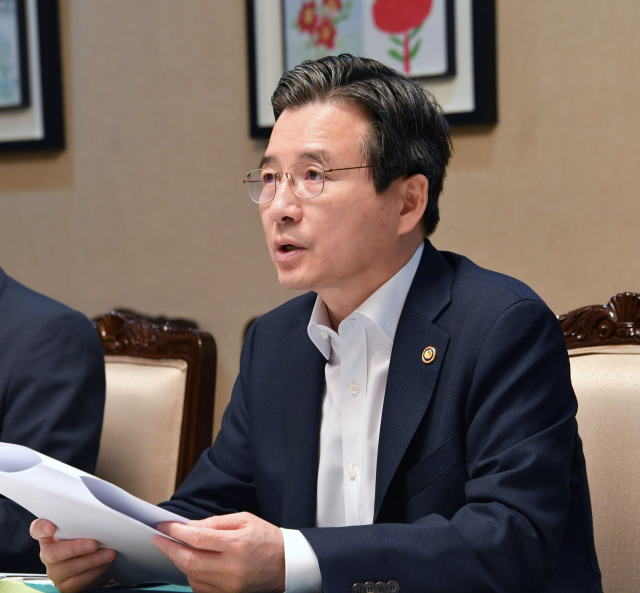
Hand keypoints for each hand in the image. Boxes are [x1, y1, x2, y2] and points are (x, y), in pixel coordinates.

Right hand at [30, 519, 115, 592]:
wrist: (91, 564)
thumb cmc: (87, 539)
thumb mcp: (83, 529)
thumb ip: (84, 523)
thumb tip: (102, 518)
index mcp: (49, 536)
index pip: (37, 529)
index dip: (42, 528)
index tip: (51, 528)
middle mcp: (48, 554)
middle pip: (55, 552)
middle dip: (77, 548)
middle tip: (94, 544)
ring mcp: (55, 571)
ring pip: (69, 568)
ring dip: (93, 561)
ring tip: (109, 554)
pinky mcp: (64, 586)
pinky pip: (78, 581)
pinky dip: (95, 572)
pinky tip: (106, 565)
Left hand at [152, 512, 284, 592]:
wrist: (287, 563)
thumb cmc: (267, 538)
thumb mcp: (245, 520)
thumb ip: (216, 523)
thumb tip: (190, 526)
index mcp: (237, 544)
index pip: (198, 538)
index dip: (176, 532)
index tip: (164, 526)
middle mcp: (232, 568)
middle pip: (190, 560)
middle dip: (169, 549)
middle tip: (158, 539)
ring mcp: (229, 586)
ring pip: (192, 576)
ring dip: (179, 562)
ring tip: (175, 549)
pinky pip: (201, 588)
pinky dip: (192, 576)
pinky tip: (191, 564)